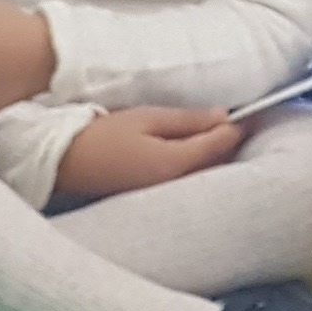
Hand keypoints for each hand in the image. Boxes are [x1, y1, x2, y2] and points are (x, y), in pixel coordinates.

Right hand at [54, 106, 243, 200]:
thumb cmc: (101, 135)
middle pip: (215, 165)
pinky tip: (192, 152)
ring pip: (202, 174)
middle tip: (238, 122)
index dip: (237, 129)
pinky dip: (195, 165)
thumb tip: (222, 117)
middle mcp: (173, 186)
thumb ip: (187, 120)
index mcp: (174, 164)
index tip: (249, 115)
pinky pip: (185, 180)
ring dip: (213, 156)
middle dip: (228, 145)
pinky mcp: (151, 195)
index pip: (219, 146)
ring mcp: (162, 194)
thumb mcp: (147, 118)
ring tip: (217, 134)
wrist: (62, 161)